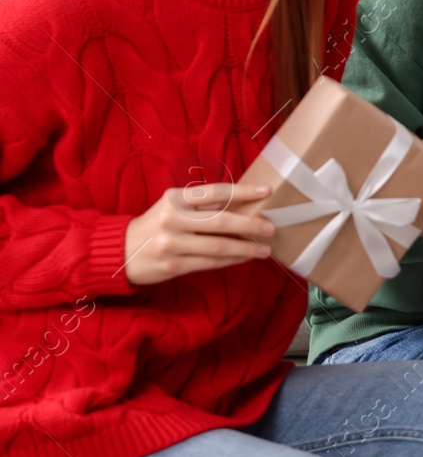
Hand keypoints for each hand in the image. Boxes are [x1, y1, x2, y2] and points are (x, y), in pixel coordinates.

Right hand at [124, 183, 276, 285]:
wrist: (118, 251)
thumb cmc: (156, 224)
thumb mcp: (173, 206)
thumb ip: (202, 205)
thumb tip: (245, 204)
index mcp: (175, 199)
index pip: (215, 192)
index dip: (242, 191)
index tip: (266, 191)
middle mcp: (172, 219)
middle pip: (220, 221)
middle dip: (250, 225)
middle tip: (270, 228)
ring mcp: (171, 244)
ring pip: (217, 247)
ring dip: (245, 248)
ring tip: (264, 249)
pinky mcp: (172, 265)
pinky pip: (209, 263)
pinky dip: (230, 260)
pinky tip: (244, 258)